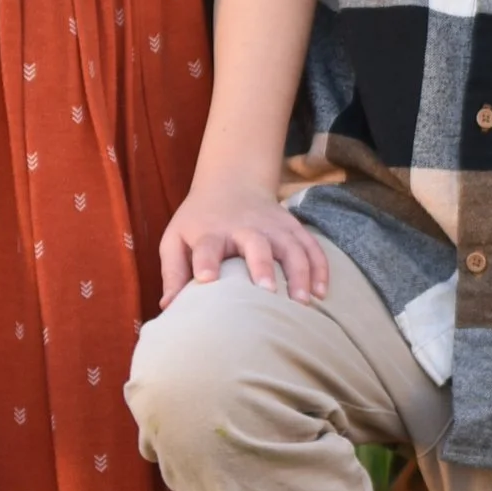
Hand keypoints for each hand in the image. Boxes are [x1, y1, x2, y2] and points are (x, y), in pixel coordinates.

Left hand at [156, 172, 328, 307]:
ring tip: (304, 302)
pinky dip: (319, 267)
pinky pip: (311, 245)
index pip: (207, 245)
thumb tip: (169, 308)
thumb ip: (173, 273)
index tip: (207, 280)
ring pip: (290, 246)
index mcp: (210, 231)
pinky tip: (322, 292)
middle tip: (267, 292)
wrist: (231, 182)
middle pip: (255, 243)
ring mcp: (272, 226)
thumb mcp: (176, 239)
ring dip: (299, 272)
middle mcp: (244, 227)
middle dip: (262, 266)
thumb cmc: (199, 222)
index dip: (206, 261)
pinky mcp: (292, 227)